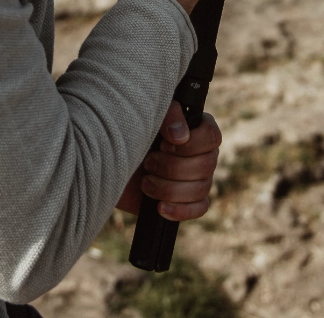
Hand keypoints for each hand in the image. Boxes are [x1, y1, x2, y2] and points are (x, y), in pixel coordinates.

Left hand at [117, 102, 221, 221]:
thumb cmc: (132, 132)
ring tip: (146, 183)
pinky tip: (159, 207)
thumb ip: (168, 115)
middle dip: (172, 168)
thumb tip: (181, 136)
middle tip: (148, 163)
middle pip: (206, 166)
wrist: (112, 161)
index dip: (190, 145)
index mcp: (197, 128)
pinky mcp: (190, 200)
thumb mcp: (147, 115)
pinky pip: (200, 208)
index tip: (164, 145)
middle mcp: (203, 152)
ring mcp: (199, 177)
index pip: (212, 136)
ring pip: (201, 189)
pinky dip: (180, 209)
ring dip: (169, 189)